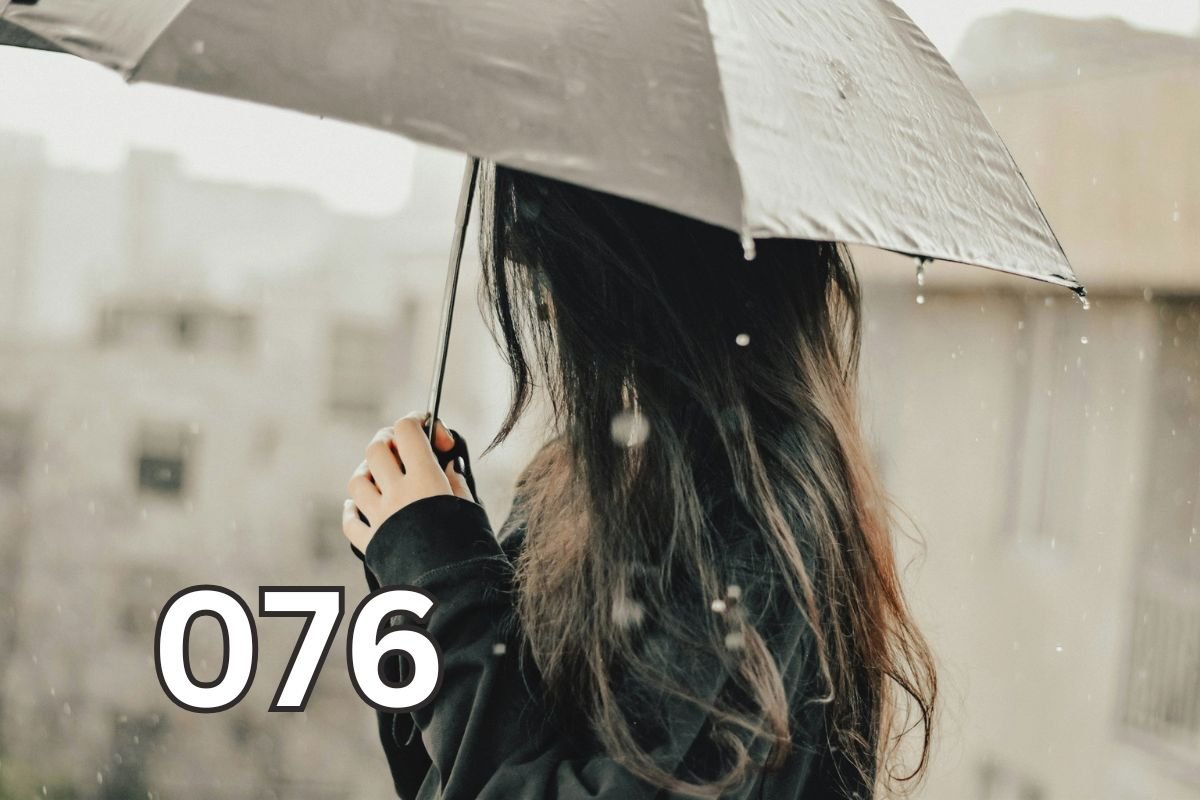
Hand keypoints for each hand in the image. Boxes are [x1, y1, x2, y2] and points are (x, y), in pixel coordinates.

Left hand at [342, 412, 473, 552]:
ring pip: (357, 480)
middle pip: (377, 448)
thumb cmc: (469, 549)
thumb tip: (447, 466)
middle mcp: (397, 494)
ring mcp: (380, 518)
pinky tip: (365, 510)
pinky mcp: (371, 544)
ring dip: (369, 474)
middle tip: (407, 452)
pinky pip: (350, 521)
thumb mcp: (471, 509)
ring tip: (386, 481)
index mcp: (425, 480)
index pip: (407, 430)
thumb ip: (456, 483)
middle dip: (391, 443)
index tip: (434, 434)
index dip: (418, 421)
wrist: (452, 591)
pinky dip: (355, 511)